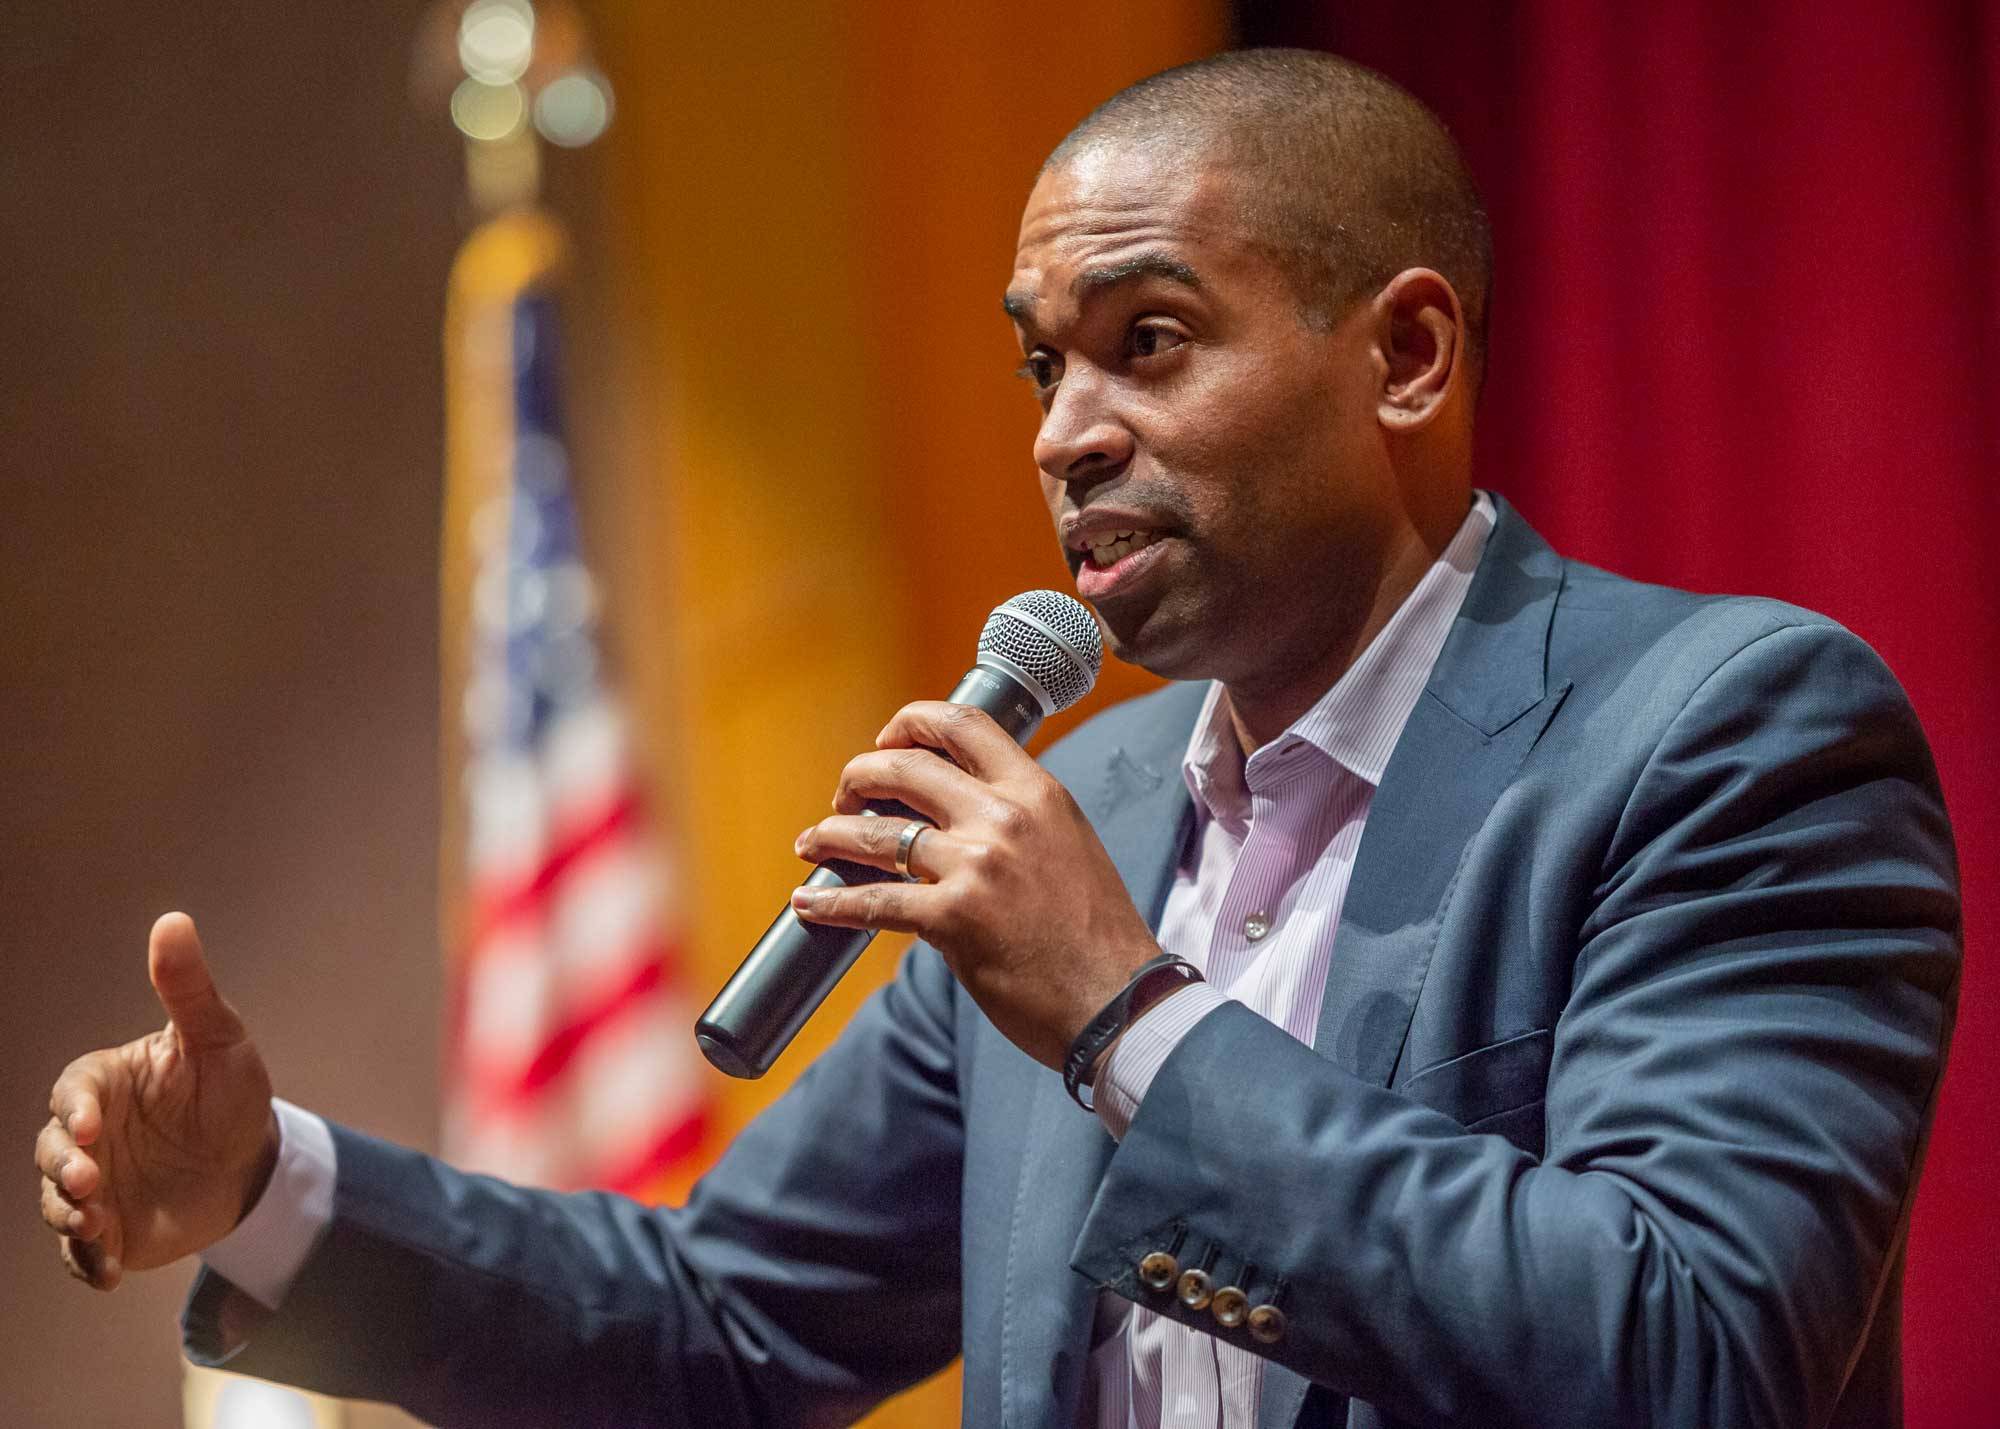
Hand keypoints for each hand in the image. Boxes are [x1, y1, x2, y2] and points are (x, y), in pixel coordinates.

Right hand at [34, 913, 277, 1289]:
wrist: (252, 1158)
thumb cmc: (228, 1088)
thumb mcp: (219, 1037)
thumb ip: (189, 989)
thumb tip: (172, 920)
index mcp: (105, 1083)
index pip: (73, 1091)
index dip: (76, 1109)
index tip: (92, 1126)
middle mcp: (87, 1134)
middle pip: (53, 1149)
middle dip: (64, 1167)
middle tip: (92, 1182)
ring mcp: (93, 1183)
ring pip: (58, 1201)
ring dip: (70, 1216)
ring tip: (96, 1225)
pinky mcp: (108, 1227)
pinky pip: (83, 1250)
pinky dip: (89, 1261)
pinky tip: (108, 1272)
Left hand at [791, 701, 1160, 1068]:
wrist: (1118, 1002)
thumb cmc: (1095, 935)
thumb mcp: (1067, 845)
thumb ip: (1017, 816)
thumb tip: (951, 809)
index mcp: (1037, 792)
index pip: (961, 724)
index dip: (908, 723)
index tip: (886, 742)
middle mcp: (1004, 817)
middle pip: (904, 768)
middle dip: (858, 778)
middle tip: (845, 798)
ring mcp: (976, 866)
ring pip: (876, 833)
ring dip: (831, 835)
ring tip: (814, 843)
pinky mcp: (952, 919)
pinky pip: (872, 901)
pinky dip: (831, 902)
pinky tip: (811, 902)